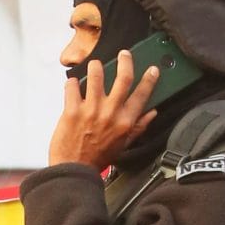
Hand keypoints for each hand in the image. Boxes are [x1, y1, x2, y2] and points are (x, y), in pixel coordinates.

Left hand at [46, 51, 159, 172]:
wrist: (74, 169)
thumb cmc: (98, 158)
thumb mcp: (124, 145)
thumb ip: (138, 127)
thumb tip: (152, 113)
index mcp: (125, 122)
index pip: (142, 95)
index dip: (149, 79)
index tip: (152, 69)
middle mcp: (110, 113)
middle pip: (123, 78)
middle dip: (125, 61)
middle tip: (124, 54)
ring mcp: (91, 110)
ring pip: (96, 76)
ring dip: (96, 67)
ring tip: (95, 65)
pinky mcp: (72, 111)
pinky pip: (72, 87)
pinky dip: (72, 82)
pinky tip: (73, 84)